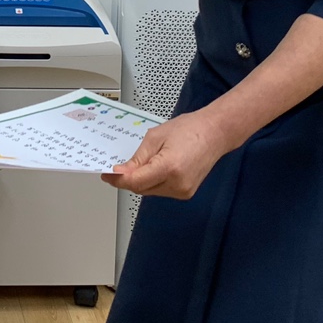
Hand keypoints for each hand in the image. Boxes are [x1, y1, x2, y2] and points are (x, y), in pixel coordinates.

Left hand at [101, 107, 233, 199]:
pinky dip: (152, 181)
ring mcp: (183, 191)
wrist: (215, 133)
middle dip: (128, 179)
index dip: (118, 179)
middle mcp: (177, 184)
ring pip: (149, 191)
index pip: (135, 182)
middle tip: (117, 167)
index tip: (107, 174)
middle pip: (141, 189)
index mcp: (169, 168)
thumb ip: (137, 158)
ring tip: (141, 162)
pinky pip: (160, 190)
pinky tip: (153, 168)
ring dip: (140, 181)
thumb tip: (121, 172)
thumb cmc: (189, 129)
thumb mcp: (156, 136)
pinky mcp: (186, 193)